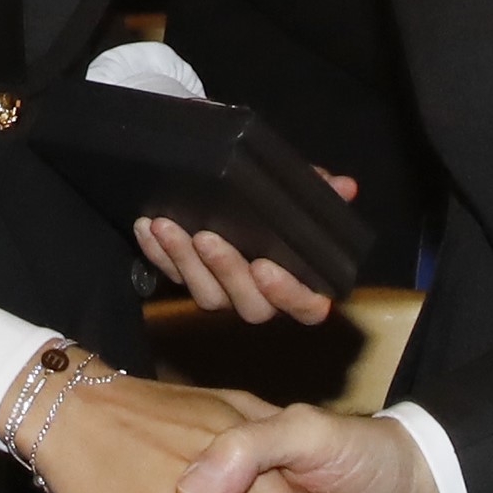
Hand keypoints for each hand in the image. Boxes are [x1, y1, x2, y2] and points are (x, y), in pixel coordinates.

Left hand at [133, 175, 355, 326]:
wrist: (227, 186)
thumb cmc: (272, 194)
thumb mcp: (295, 188)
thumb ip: (319, 190)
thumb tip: (345, 187)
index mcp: (297, 280)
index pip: (306, 306)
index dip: (289, 295)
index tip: (266, 268)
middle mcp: (260, 294)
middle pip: (250, 306)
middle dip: (226, 271)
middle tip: (208, 238)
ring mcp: (223, 291)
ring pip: (206, 295)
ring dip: (185, 261)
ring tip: (168, 226)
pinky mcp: (188, 280)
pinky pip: (171, 276)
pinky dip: (157, 253)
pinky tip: (147, 227)